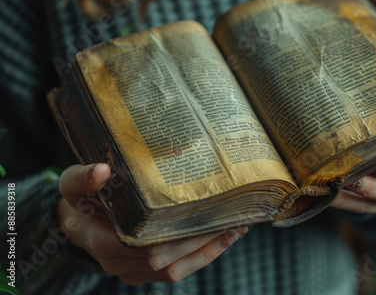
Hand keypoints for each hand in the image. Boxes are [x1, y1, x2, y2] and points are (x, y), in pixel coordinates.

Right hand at [57, 163, 246, 284]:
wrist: (78, 221)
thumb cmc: (80, 198)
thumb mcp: (72, 182)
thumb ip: (82, 177)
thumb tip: (101, 170)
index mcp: (100, 240)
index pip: (138, 244)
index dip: (171, 234)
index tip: (201, 214)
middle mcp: (117, 262)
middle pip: (162, 259)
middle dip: (199, 240)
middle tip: (231, 216)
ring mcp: (131, 271)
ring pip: (173, 270)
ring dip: (207, 250)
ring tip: (236, 227)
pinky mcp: (144, 272)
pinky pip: (175, 272)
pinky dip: (202, 257)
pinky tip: (223, 238)